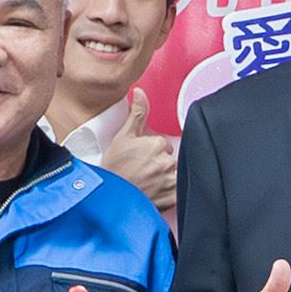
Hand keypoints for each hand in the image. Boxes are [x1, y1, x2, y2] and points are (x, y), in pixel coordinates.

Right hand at [102, 84, 177, 208]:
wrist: (109, 197)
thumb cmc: (114, 168)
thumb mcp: (123, 137)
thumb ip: (137, 113)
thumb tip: (141, 92)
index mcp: (157, 145)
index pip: (163, 144)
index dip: (152, 151)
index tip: (141, 159)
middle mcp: (167, 162)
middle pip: (171, 159)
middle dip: (160, 164)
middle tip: (143, 171)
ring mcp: (171, 181)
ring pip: (176, 174)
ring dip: (167, 178)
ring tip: (149, 183)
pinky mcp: (173, 199)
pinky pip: (181, 193)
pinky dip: (172, 193)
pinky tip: (158, 192)